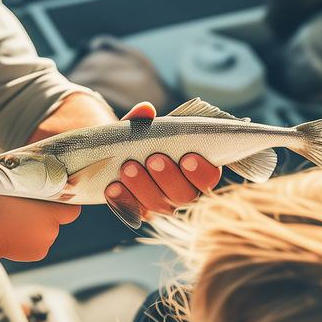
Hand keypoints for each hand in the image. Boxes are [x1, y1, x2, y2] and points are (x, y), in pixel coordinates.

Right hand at [0, 195, 80, 261]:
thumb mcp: (19, 192)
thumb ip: (38, 192)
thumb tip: (50, 188)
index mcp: (50, 212)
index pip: (73, 210)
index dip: (67, 205)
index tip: (58, 202)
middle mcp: (52, 230)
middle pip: (56, 221)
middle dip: (45, 216)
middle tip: (25, 211)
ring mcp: (46, 244)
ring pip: (47, 232)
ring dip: (36, 228)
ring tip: (16, 223)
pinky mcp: (39, 254)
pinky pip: (39, 244)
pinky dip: (31, 241)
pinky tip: (15, 235)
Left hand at [106, 102, 220, 218]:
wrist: (114, 155)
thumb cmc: (140, 141)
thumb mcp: (141, 128)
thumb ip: (144, 121)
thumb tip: (145, 110)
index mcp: (194, 170)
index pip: (208, 178)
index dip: (201, 172)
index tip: (188, 158)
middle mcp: (181, 191)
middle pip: (184, 195)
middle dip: (169, 177)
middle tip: (154, 159)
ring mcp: (159, 203)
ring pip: (158, 204)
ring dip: (143, 186)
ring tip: (128, 167)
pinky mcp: (137, 210)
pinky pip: (132, 211)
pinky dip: (122, 199)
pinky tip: (112, 187)